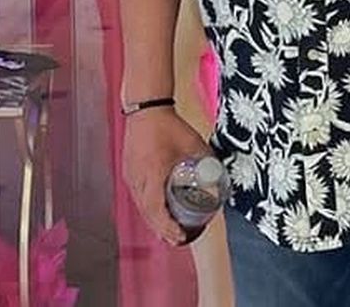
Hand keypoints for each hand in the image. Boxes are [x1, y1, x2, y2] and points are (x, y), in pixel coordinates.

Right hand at [123, 108, 211, 246]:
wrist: (146, 108)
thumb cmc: (169, 125)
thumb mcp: (194, 143)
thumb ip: (207, 160)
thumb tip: (220, 175)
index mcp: (153, 173)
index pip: (157, 209)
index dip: (168, 226)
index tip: (180, 236)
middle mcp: (138, 178)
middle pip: (148, 213)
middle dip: (162, 230)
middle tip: (178, 240)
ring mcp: (131, 176)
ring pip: (141, 206)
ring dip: (154, 220)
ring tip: (168, 232)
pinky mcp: (129, 171)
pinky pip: (138, 196)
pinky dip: (148, 207)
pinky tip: (156, 211)